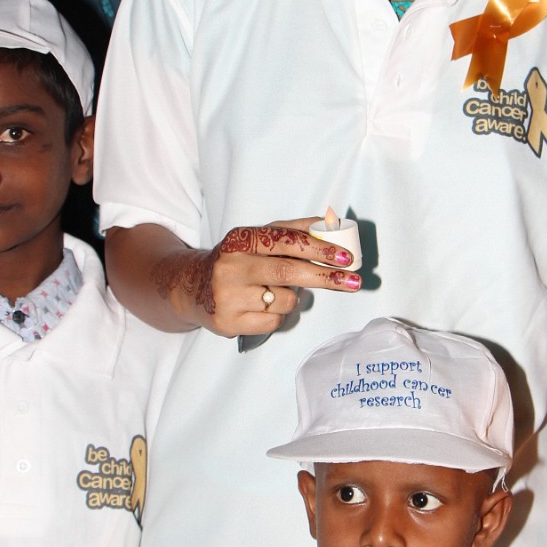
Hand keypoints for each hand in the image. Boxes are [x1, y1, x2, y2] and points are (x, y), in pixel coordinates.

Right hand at [152, 219, 359, 337]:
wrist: (192, 288)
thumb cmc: (236, 260)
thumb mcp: (257, 238)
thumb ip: (292, 230)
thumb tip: (331, 223)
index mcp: (242, 239)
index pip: (287, 242)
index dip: (319, 249)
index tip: (346, 257)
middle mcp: (232, 266)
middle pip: (288, 273)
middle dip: (326, 278)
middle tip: (354, 282)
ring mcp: (228, 296)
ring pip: (284, 301)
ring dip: (293, 299)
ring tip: (276, 292)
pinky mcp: (228, 322)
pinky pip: (273, 323)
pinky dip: (277, 316)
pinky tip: (262, 307)